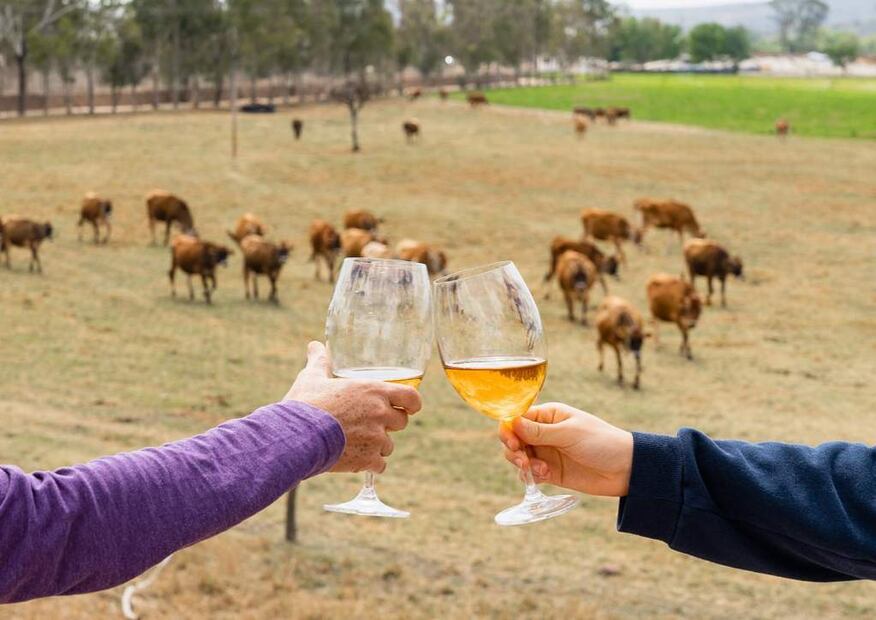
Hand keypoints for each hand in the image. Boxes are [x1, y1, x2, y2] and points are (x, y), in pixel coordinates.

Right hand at [284, 341, 420, 473]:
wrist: (295, 437)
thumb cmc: (304, 404)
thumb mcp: (312, 377)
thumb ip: (319, 361)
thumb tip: (314, 345)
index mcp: (373, 391)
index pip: (411, 396)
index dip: (412, 402)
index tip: (409, 406)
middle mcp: (380, 414)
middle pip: (401, 421)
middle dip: (389, 424)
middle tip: (372, 423)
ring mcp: (376, 438)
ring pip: (388, 445)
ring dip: (377, 445)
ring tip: (356, 442)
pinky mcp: (367, 459)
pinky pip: (379, 465)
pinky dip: (369, 464)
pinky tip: (355, 459)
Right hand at [499, 402, 633, 496]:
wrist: (625, 469)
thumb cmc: (601, 442)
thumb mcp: (569, 434)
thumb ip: (539, 431)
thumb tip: (510, 422)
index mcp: (548, 415)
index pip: (517, 417)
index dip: (508, 429)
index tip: (513, 442)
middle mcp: (543, 432)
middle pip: (513, 438)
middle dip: (513, 449)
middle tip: (522, 458)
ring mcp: (546, 452)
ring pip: (518, 456)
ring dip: (522, 463)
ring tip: (538, 469)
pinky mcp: (550, 471)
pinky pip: (529, 473)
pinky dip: (530, 475)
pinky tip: (544, 475)